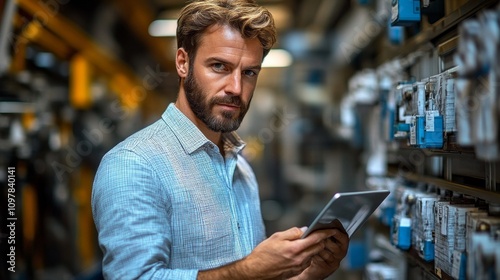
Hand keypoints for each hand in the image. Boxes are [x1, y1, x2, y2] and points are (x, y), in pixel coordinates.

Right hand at [197, 227, 342, 279]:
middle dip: (321, 239)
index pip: (316, 238)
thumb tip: (305, 229)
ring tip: (306, 241)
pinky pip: (307, 261)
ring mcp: (299, 267)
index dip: (326, 232)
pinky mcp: (297, 271)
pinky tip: (299, 251)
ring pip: (313, 254)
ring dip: (313, 247)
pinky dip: (307, 254)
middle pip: (318, 247)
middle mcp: (299, 259)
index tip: (332, 228)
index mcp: (295, 248)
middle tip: (320, 232)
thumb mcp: (276, 237)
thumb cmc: (263, 254)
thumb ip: (293, 232)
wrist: (256, 271)